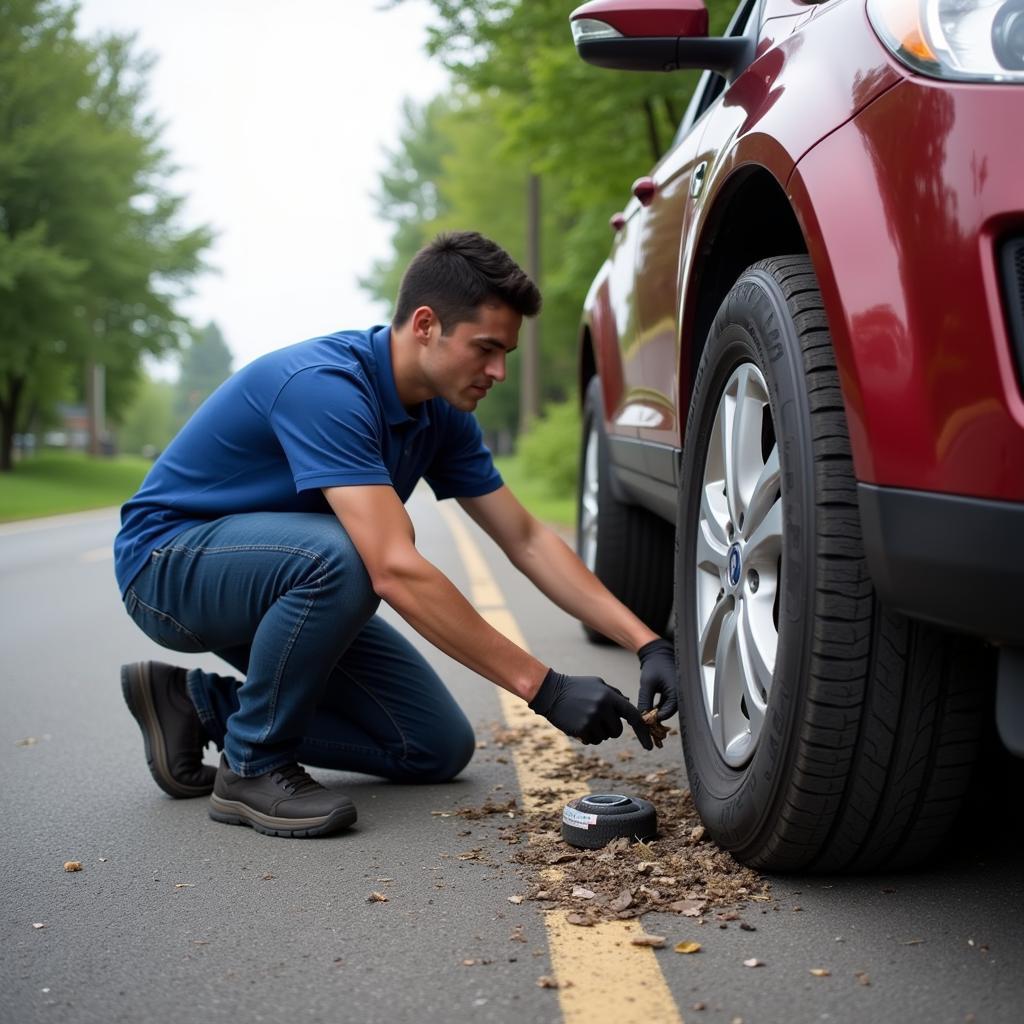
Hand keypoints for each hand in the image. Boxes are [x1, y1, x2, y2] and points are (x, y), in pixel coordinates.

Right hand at [529, 669, 652, 749]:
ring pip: (604, 737)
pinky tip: (577, 724)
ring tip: (584, 718)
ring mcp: (592, 719)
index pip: (633, 716)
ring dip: (597, 732)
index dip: (642, 731)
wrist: (550, 691)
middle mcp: (603, 708)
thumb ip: (615, 694)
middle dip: (610, 729)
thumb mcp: (597, 684)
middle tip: (596, 718)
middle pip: (617, 731)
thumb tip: (630, 705)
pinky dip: (587, 736)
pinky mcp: (581, 729)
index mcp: (609, 696)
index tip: (649, 745)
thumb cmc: (576, 687)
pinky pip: (592, 740)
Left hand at [637, 638, 677, 720]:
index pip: (668, 712)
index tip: (646, 720)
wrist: (657, 654)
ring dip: (658, 712)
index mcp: (677, 691)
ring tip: (648, 714)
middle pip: (669, 712)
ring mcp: (678, 693)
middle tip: (646, 719)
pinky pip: (667, 704)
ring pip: (668, 709)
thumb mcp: (647, 684)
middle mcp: (680, 694)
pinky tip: (651, 708)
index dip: (656, 717)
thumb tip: (642, 715)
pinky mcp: (674, 693)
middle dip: (658, 717)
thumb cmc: (655, 665)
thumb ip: (644, 701)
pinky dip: (660, 707)